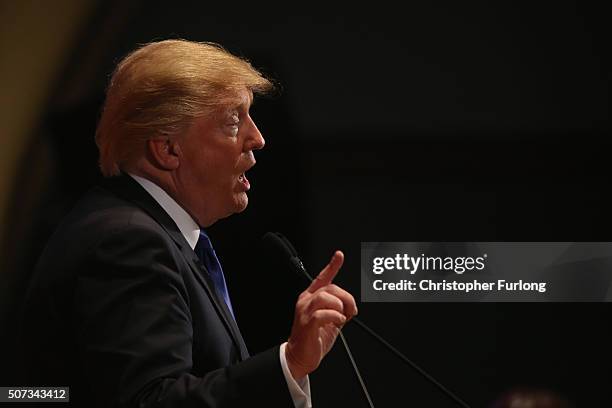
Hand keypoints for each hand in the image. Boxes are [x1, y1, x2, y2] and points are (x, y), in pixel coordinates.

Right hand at [285, 250, 357, 379]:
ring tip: (341, 318)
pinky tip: (338, 323)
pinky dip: (336, 317)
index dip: (332, 266)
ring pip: (325, 297)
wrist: (300, 357)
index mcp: (311, 298)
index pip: (322, 277)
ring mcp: (305, 311)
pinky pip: (324, 313)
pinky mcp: (307, 323)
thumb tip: (351, 306)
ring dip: (339, 307)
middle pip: (330, 288)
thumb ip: (338, 310)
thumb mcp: (330, 320)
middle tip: (351, 312)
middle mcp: (306, 301)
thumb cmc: (314, 339)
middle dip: (346, 298)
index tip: (339, 255)